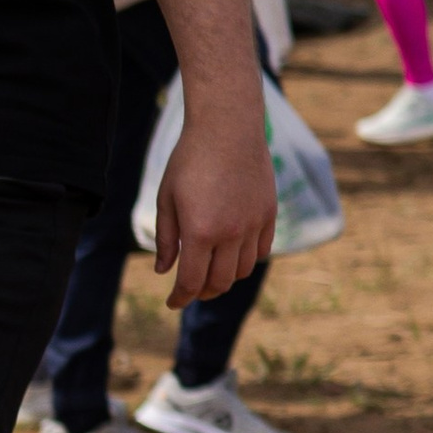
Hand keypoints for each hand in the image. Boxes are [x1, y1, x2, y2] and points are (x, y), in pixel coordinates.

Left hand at [157, 94, 276, 308]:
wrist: (227, 129)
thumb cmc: (190, 160)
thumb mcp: (167, 198)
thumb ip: (166, 238)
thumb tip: (163, 270)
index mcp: (200, 232)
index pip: (191, 280)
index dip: (180, 297)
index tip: (172, 303)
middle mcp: (230, 234)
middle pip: (219, 282)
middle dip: (202, 292)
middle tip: (191, 290)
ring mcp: (253, 225)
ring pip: (242, 270)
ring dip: (225, 277)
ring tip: (212, 270)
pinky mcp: (268, 214)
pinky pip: (260, 251)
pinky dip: (246, 259)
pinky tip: (233, 253)